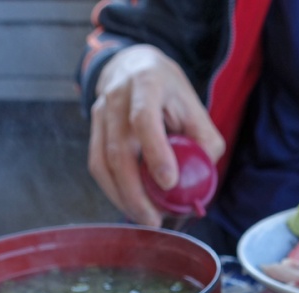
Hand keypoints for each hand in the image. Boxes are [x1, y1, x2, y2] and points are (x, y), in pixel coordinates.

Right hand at [89, 44, 225, 225]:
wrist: (133, 66)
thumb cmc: (168, 91)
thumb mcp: (193, 105)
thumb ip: (204, 140)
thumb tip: (203, 179)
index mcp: (146, 84)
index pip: (144, 119)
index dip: (155, 152)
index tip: (169, 183)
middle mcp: (117, 97)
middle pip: (118, 150)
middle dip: (135, 192)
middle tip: (154, 219)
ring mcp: (100, 113)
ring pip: (102, 162)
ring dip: (123, 197)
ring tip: (145, 219)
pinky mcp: (93, 131)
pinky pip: (97, 166)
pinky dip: (113, 191)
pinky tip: (131, 205)